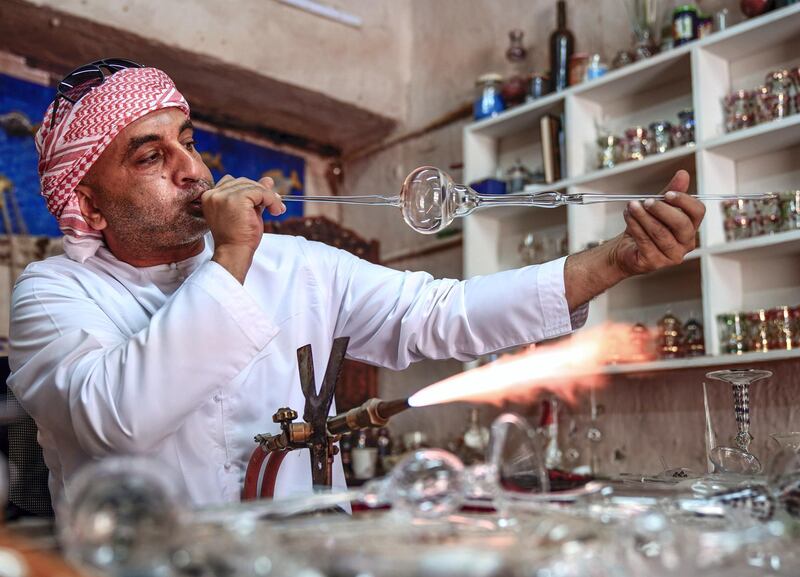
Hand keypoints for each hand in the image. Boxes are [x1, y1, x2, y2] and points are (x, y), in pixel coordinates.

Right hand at [202, 175, 284, 282]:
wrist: (234, 252)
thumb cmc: (238, 237)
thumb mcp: (247, 211)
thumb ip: (255, 195)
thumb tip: (268, 180)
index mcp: (210, 196)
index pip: (233, 182)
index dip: (251, 190)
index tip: (264, 201)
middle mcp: (213, 194)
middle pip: (243, 181)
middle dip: (261, 191)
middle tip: (275, 205)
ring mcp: (223, 196)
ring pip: (253, 186)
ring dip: (268, 196)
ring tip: (275, 209)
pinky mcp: (237, 199)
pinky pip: (260, 192)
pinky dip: (271, 199)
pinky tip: (275, 210)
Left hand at [564, 170, 704, 310]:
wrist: (625, 249)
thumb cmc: (644, 227)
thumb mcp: (657, 207)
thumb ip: (670, 192)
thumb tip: (683, 173)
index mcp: (691, 227)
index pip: (698, 212)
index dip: (684, 201)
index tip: (668, 193)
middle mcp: (686, 243)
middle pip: (681, 224)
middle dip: (662, 210)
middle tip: (646, 201)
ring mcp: (672, 255)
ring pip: (660, 233)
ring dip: (644, 217)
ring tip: (631, 206)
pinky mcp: (655, 263)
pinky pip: (645, 241)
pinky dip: (635, 226)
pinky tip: (627, 216)